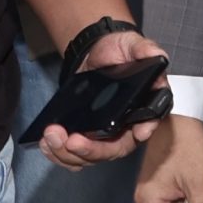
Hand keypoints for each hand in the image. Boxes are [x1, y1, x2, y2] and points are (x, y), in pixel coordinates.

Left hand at [32, 27, 166, 171]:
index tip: (136, 132)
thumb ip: (145, 50)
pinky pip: (73, 155)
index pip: (148, 124)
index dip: (143, 131)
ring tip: (51, 137)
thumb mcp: (133, 45)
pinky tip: (46, 143)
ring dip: (67, 154)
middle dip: (90, 150)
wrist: (96, 53)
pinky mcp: (85, 136)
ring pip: (89, 158)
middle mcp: (125, 129)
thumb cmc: (119, 52)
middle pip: (112, 150)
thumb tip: (156, 55)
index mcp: (143, 109)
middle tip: (71, 140)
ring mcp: (103, 136)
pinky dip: (58, 153)